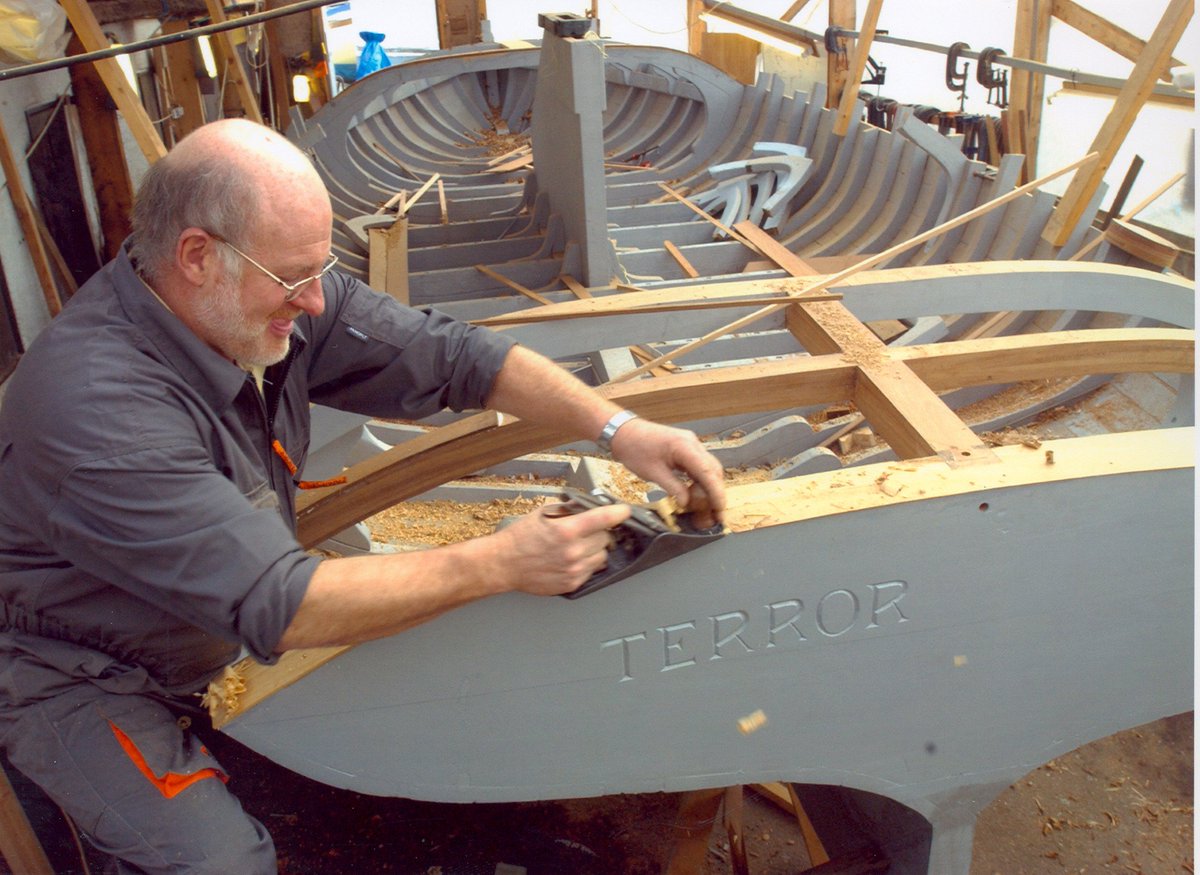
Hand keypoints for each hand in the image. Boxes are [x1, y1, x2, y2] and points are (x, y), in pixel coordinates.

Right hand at [488, 502, 631, 595]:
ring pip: (603, 556)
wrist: (503, 564)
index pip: (604, 518)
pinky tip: (572, 559)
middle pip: (606, 538)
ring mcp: (574, 570)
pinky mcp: (572, 583)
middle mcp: (573, 551)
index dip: (619, 513)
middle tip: (587, 531)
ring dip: (596, 549)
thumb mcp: (543, 513)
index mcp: (566, 530)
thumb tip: (589, 505)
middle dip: (600, 532)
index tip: (625, 511)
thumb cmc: (520, 537)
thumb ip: (568, 509)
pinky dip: (588, 563)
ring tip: (578, 546)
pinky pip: (593, 570)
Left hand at [609, 418, 725, 526]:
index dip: (717, 492)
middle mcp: (693, 443)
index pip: (708, 472)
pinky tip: (697, 495)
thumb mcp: (652, 472)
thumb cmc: (634, 449)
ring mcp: (691, 444)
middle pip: (713, 470)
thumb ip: (673, 487)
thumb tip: (686, 503)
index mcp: (685, 446)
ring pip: (708, 468)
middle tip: (716, 515)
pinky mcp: (686, 448)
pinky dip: (700, 481)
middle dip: (716, 493)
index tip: (720, 510)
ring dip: (709, 488)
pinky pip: (699, 466)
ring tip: (707, 509)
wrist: (623, 432)